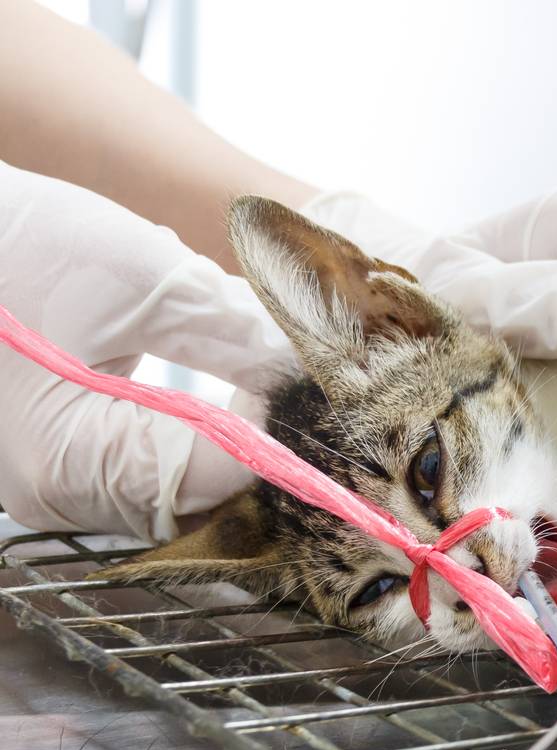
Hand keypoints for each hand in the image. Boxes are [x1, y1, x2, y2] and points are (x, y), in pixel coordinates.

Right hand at [0, 162, 292, 539]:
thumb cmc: (8, 241)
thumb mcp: (139, 275)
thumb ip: (235, 332)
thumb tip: (316, 368)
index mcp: (70, 460)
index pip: (223, 475)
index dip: (285, 433)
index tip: (326, 390)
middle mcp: (57, 497)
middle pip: (205, 502)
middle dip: (270, 452)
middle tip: (323, 402)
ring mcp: (50, 489)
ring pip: (182, 497)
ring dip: (240, 455)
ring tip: (287, 400)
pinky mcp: (54, 468)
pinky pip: (148, 477)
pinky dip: (200, 448)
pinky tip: (235, 408)